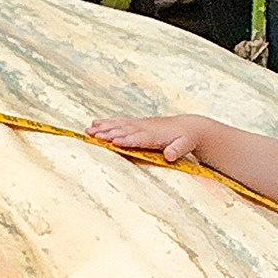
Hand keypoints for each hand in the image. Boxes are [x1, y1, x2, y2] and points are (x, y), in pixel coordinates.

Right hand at [81, 114, 213, 164]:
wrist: (188, 127)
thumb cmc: (186, 139)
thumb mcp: (186, 145)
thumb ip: (177, 150)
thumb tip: (169, 155)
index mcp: (155, 135)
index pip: (137, 138)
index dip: (125, 139)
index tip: (112, 141)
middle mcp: (145, 128)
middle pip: (123, 130)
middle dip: (108, 132)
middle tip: (93, 135)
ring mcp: (140, 125)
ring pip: (119, 125)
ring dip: (103, 127)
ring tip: (88, 129)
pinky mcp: (137, 124)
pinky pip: (120, 122)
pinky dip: (108, 122)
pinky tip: (96, 123)